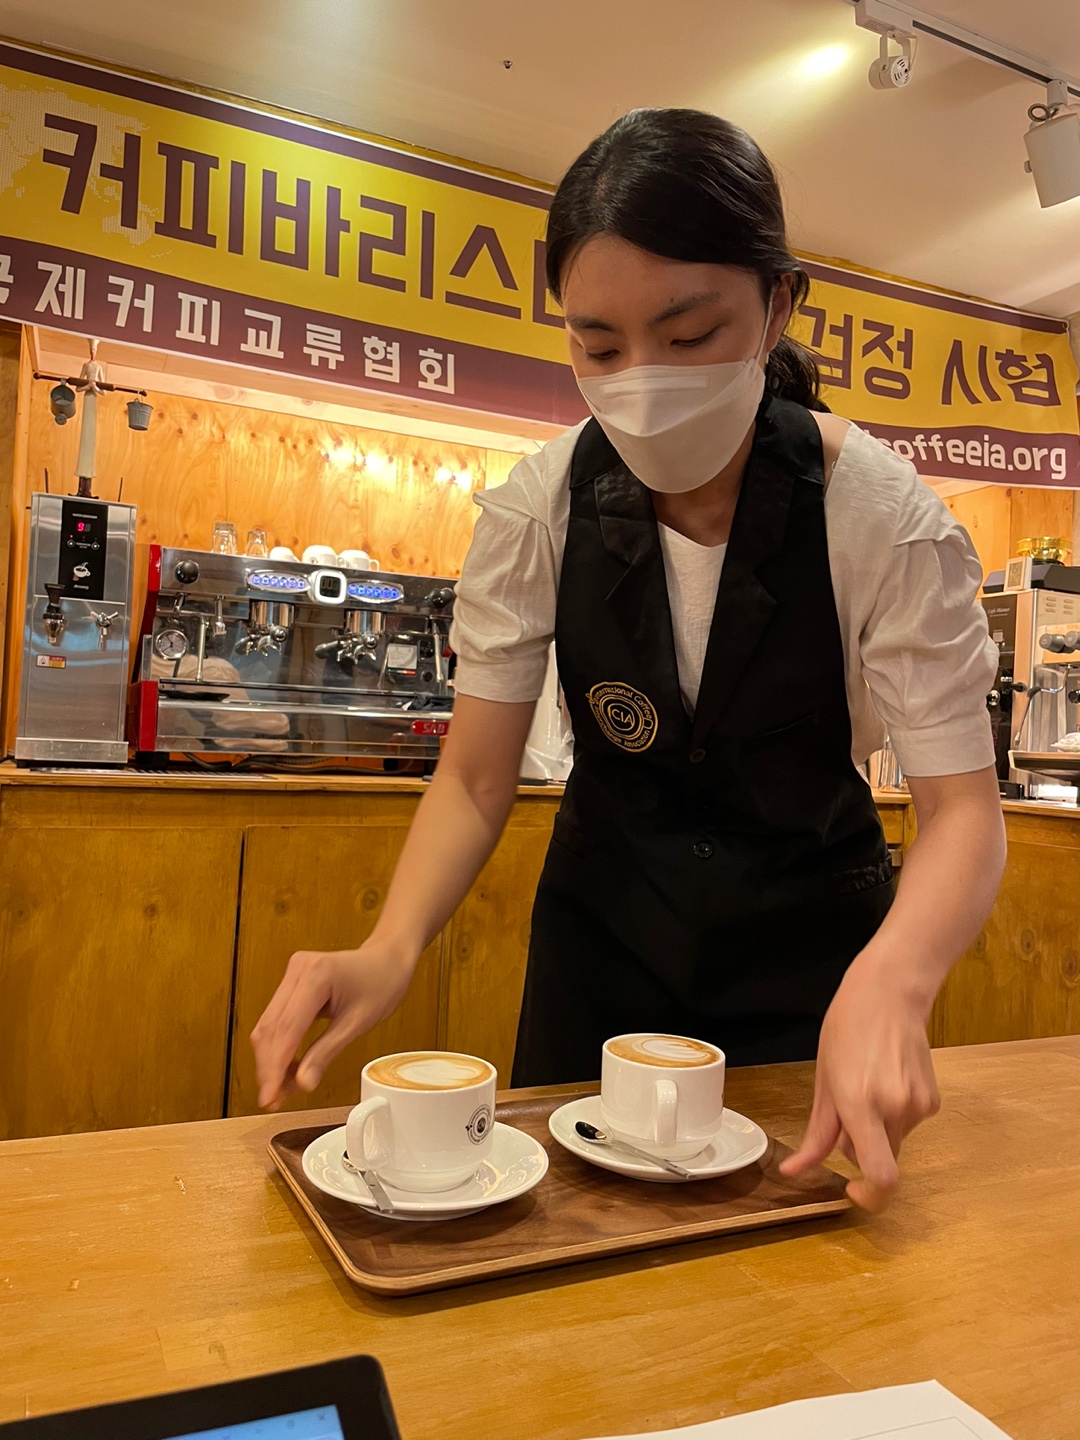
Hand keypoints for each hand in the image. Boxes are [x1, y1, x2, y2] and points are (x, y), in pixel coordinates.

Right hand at [251, 940, 415, 1109]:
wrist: (387, 960)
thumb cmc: (381, 982)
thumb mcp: (357, 1023)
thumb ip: (326, 1052)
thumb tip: (303, 1082)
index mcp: (316, 975)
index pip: (285, 1029)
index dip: (274, 1067)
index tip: (269, 1095)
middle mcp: (298, 969)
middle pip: (270, 1028)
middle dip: (269, 1067)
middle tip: (273, 1099)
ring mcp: (292, 973)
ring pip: (268, 1025)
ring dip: (271, 1059)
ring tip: (281, 1089)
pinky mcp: (291, 982)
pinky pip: (277, 1018)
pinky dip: (279, 1046)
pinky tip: (287, 1068)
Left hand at [779, 959, 940, 1211]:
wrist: (889, 995)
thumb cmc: (846, 1031)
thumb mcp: (823, 1081)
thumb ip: (815, 1134)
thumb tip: (794, 1171)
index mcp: (859, 1103)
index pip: (881, 1174)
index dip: (871, 1197)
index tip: (854, 1190)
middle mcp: (894, 1109)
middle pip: (880, 1160)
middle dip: (860, 1149)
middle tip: (846, 1112)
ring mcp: (918, 1106)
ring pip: (893, 1142)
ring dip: (877, 1129)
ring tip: (867, 1085)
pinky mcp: (933, 1102)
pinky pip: (908, 1125)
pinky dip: (894, 1116)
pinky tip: (886, 1080)